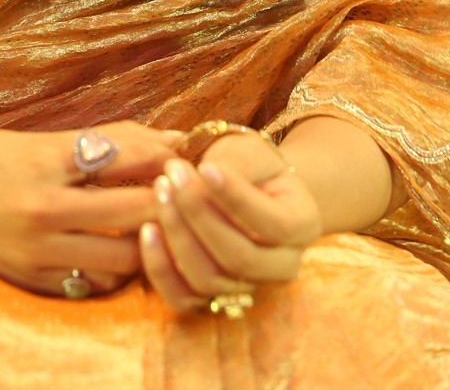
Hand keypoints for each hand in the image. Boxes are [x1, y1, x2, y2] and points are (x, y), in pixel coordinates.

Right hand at [0, 121, 177, 297]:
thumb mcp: (32, 140)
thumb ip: (96, 142)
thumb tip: (165, 140)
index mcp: (43, 158)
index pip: (127, 155)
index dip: (163, 153)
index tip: (183, 150)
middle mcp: (43, 207)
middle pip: (137, 207)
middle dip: (168, 198)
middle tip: (185, 190)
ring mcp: (36, 251)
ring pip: (124, 255)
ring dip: (147, 239)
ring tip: (157, 223)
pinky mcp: (28, 281)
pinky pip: (92, 284)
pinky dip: (112, 271)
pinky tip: (117, 253)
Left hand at [140, 130, 321, 312]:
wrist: (245, 188)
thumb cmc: (250, 165)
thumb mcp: (251, 151)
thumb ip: (234, 164)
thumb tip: (203, 176)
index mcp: (302, 225)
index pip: (273, 223)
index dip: (236, 198)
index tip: (204, 166)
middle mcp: (282, 266)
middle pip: (240, 257)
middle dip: (199, 214)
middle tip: (172, 174)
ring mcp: (247, 288)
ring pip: (210, 279)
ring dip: (178, 235)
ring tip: (160, 190)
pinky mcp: (211, 299)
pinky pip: (183, 299)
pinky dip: (160, 269)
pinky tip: (147, 231)